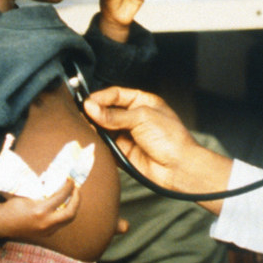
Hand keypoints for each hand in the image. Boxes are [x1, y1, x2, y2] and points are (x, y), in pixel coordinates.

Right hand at [0, 177, 81, 241]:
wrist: (3, 224)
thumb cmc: (13, 207)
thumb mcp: (28, 196)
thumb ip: (43, 193)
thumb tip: (57, 182)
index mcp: (40, 210)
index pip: (61, 197)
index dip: (68, 187)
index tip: (70, 180)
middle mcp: (46, 223)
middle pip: (71, 213)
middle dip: (77, 199)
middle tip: (76, 189)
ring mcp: (47, 231)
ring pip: (68, 220)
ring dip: (73, 207)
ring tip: (73, 197)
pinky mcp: (47, 234)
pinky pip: (61, 223)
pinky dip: (65, 213)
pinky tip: (64, 205)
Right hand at [82, 86, 231, 206]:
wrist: (178, 167)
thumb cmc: (170, 138)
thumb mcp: (142, 118)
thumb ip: (114, 114)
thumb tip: (91, 107)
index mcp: (142, 102)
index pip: (116, 95)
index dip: (101, 97)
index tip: (87, 102)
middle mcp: (134, 117)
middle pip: (107, 111)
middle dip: (95, 113)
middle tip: (84, 115)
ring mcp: (128, 135)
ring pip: (104, 129)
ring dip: (95, 128)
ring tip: (87, 128)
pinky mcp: (123, 152)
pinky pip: (105, 146)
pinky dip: (98, 144)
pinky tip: (93, 141)